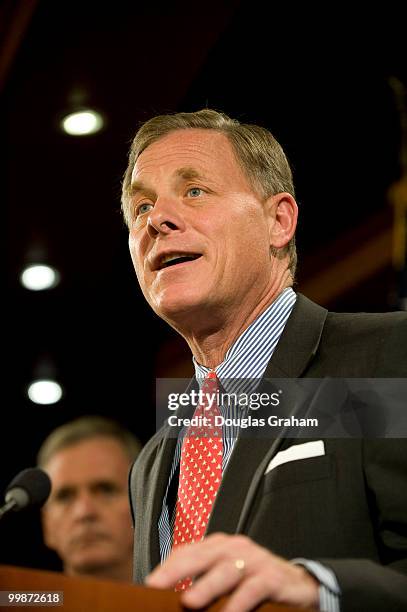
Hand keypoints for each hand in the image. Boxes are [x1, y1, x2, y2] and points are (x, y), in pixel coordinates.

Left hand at [146, 533, 318, 610]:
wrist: (300, 587)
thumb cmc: (256, 583)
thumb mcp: (228, 579)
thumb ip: (204, 582)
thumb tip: (174, 598)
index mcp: (221, 546)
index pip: (188, 551)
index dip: (168, 566)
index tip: (149, 583)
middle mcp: (236, 548)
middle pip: (202, 556)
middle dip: (177, 571)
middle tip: (156, 586)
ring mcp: (255, 560)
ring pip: (226, 570)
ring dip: (206, 586)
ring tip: (187, 602)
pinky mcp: (273, 577)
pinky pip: (253, 589)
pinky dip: (239, 603)